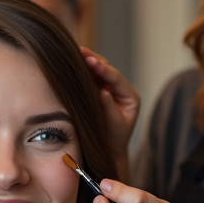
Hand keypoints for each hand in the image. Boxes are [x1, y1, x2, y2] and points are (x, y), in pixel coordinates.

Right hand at [81, 48, 139, 170]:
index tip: (90, 60)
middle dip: (94, 60)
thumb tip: (101, 89)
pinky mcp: (99, 92)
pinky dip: (83, 73)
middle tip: (80, 51)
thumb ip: (108, 107)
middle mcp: (121, 90)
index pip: (115, 78)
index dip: (103, 68)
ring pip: (98, 72)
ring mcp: (110, 90)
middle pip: (107, 69)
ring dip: (87, 63)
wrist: (109, 151)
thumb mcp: (115, 125)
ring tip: (75, 53)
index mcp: (130, 96)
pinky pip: (91, 80)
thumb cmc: (114, 140)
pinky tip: (73, 65)